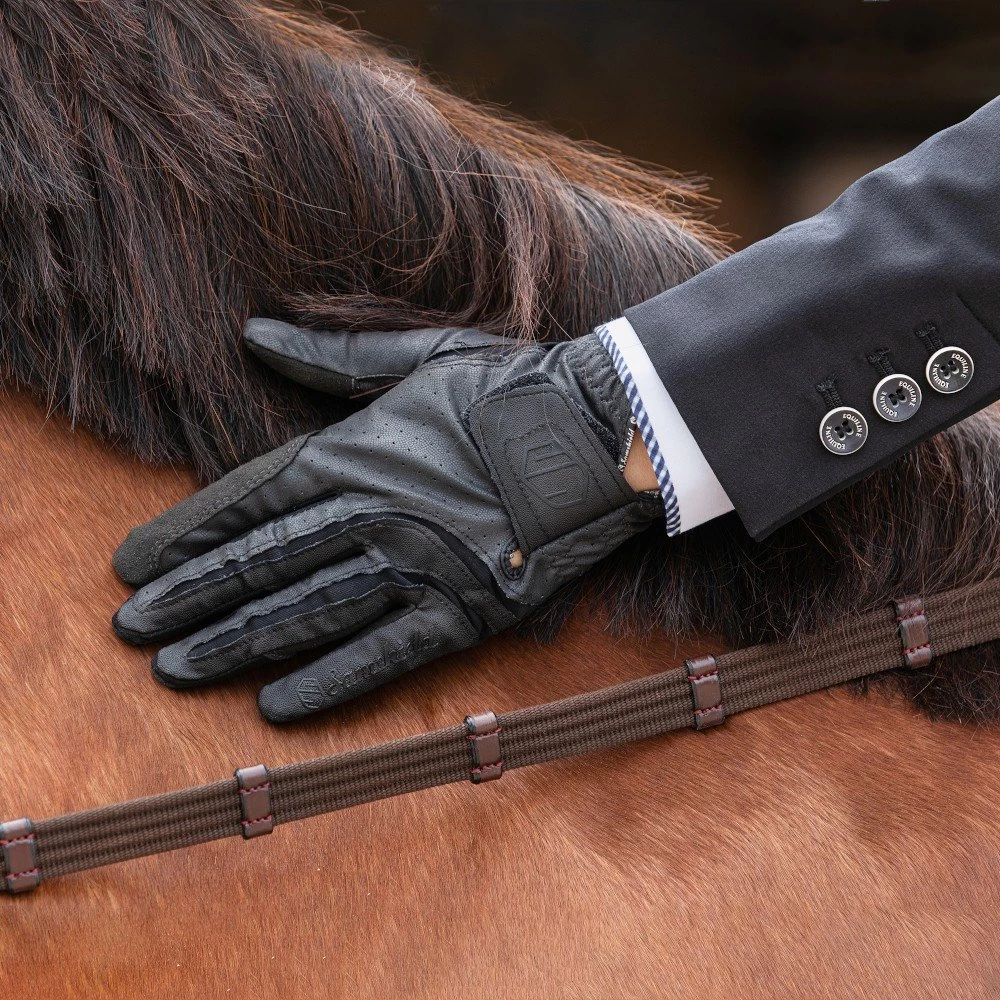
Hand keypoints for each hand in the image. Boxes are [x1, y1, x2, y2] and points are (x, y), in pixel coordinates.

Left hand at [112, 320, 662, 721]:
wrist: (604, 431)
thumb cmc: (510, 388)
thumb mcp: (418, 358)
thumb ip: (331, 359)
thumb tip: (254, 334)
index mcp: (358, 450)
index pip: (251, 500)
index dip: (187, 535)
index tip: (133, 564)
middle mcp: (375, 513)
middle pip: (264, 564)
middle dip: (191, 599)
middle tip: (129, 630)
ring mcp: (419, 567)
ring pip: (309, 613)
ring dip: (238, 645)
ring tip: (177, 670)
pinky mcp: (464, 611)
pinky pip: (384, 655)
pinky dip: (330, 682)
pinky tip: (276, 706)